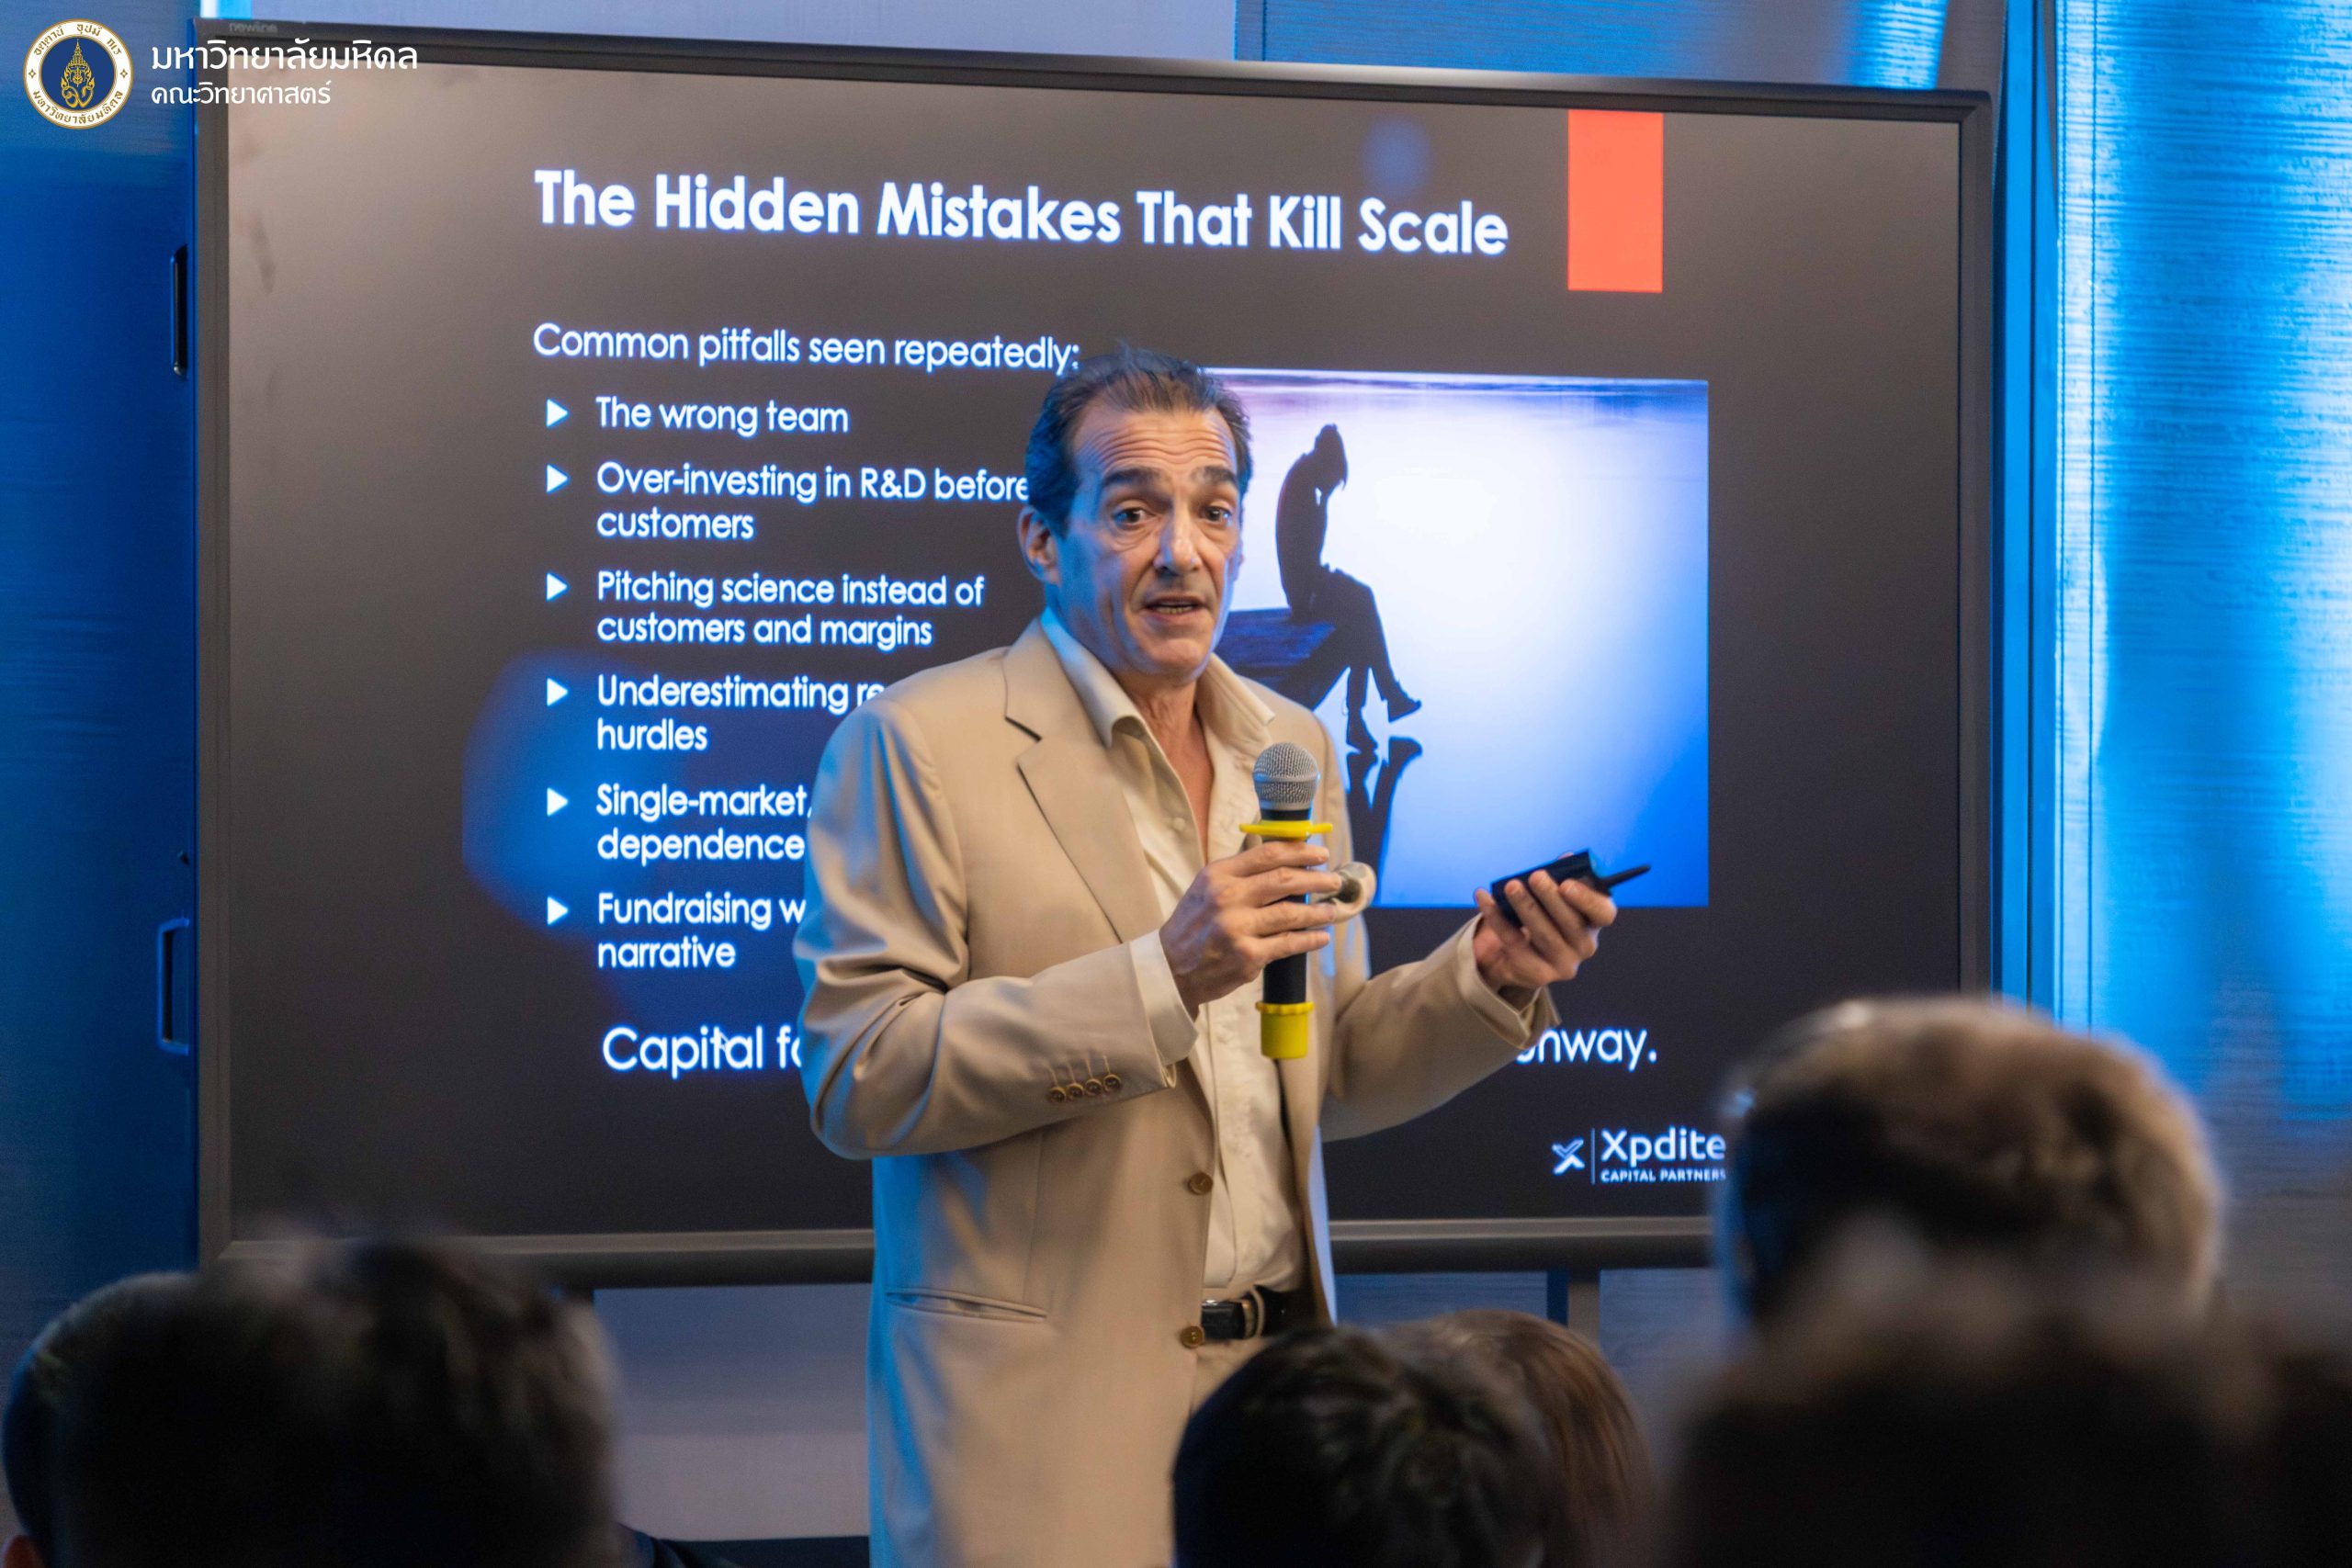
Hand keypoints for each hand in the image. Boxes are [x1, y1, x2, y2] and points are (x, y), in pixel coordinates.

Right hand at [1163, 841, 1345, 1013]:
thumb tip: (1286, 859)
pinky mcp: (1247, 956)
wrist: (1170, 968)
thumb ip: (1240, 873)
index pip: (1268, 854)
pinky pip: (1288, 944)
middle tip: (1334, 881)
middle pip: (1285, 880)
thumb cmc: (1193, 925)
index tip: (1320, 854)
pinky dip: (1310, 939)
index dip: (1300, 851)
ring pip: (1292, 913)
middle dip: (1317, 879)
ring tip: (1332, 910)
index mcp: (1218, 875)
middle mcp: (1227, 897)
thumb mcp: (1206, 888)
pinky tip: (1321, 936)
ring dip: (1318, 911)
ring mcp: (1238, 928)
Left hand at [1471, 871, 1615, 1009]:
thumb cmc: (1544, 915)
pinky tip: (1485, 897)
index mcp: (1595, 922)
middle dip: (1550, 898)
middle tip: (1535, 876)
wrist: (1520, 956)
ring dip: (1526, 907)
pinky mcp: (1537, 973)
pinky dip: (1497, 918)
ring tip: (1511, 886)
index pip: (1604, 913)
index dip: (1587, 899)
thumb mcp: (1555, 896)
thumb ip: (1562, 876)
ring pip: (1543, 935)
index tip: (1566, 884)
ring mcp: (1563, 963)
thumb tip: (1566, 858)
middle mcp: (1585, 946)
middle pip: (1571, 923)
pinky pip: (1514, 942)